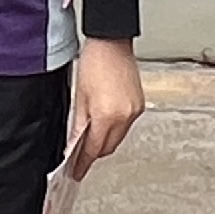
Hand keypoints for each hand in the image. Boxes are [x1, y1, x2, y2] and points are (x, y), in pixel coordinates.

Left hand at [66, 38, 143, 173]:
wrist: (112, 42)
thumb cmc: (94, 62)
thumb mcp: (79, 96)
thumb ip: (79, 124)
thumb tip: (75, 144)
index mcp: (107, 115)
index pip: (94, 149)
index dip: (83, 162)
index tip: (76, 171)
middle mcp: (125, 116)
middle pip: (108, 147)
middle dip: (94, 153)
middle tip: (80, 155)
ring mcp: (134, 111)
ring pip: (118, 138)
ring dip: (105, 140)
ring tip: (91, 135)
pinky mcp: (139, 104)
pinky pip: (126, 125)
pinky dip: (115, 128)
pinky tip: (105, 122)